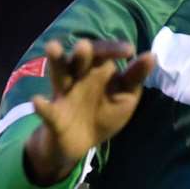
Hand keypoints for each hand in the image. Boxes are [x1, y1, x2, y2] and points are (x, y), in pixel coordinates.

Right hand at [25, 37, 154, 185]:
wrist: (81, 142)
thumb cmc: (105, 113)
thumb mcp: (125, 97)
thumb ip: (135, 78)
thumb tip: (151, 55)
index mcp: (97, 71)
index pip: (103, 54)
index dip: (113, 49)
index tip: (129, 50)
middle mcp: (78, 77)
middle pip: (79, 60)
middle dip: (82, 54)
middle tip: (84, 47)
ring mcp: (64, 94)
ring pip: (59, 74)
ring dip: (56, 61)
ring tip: (53, 47)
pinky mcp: (53, 114)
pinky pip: (46, 110)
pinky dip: (42, 106)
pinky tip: (38, 101)